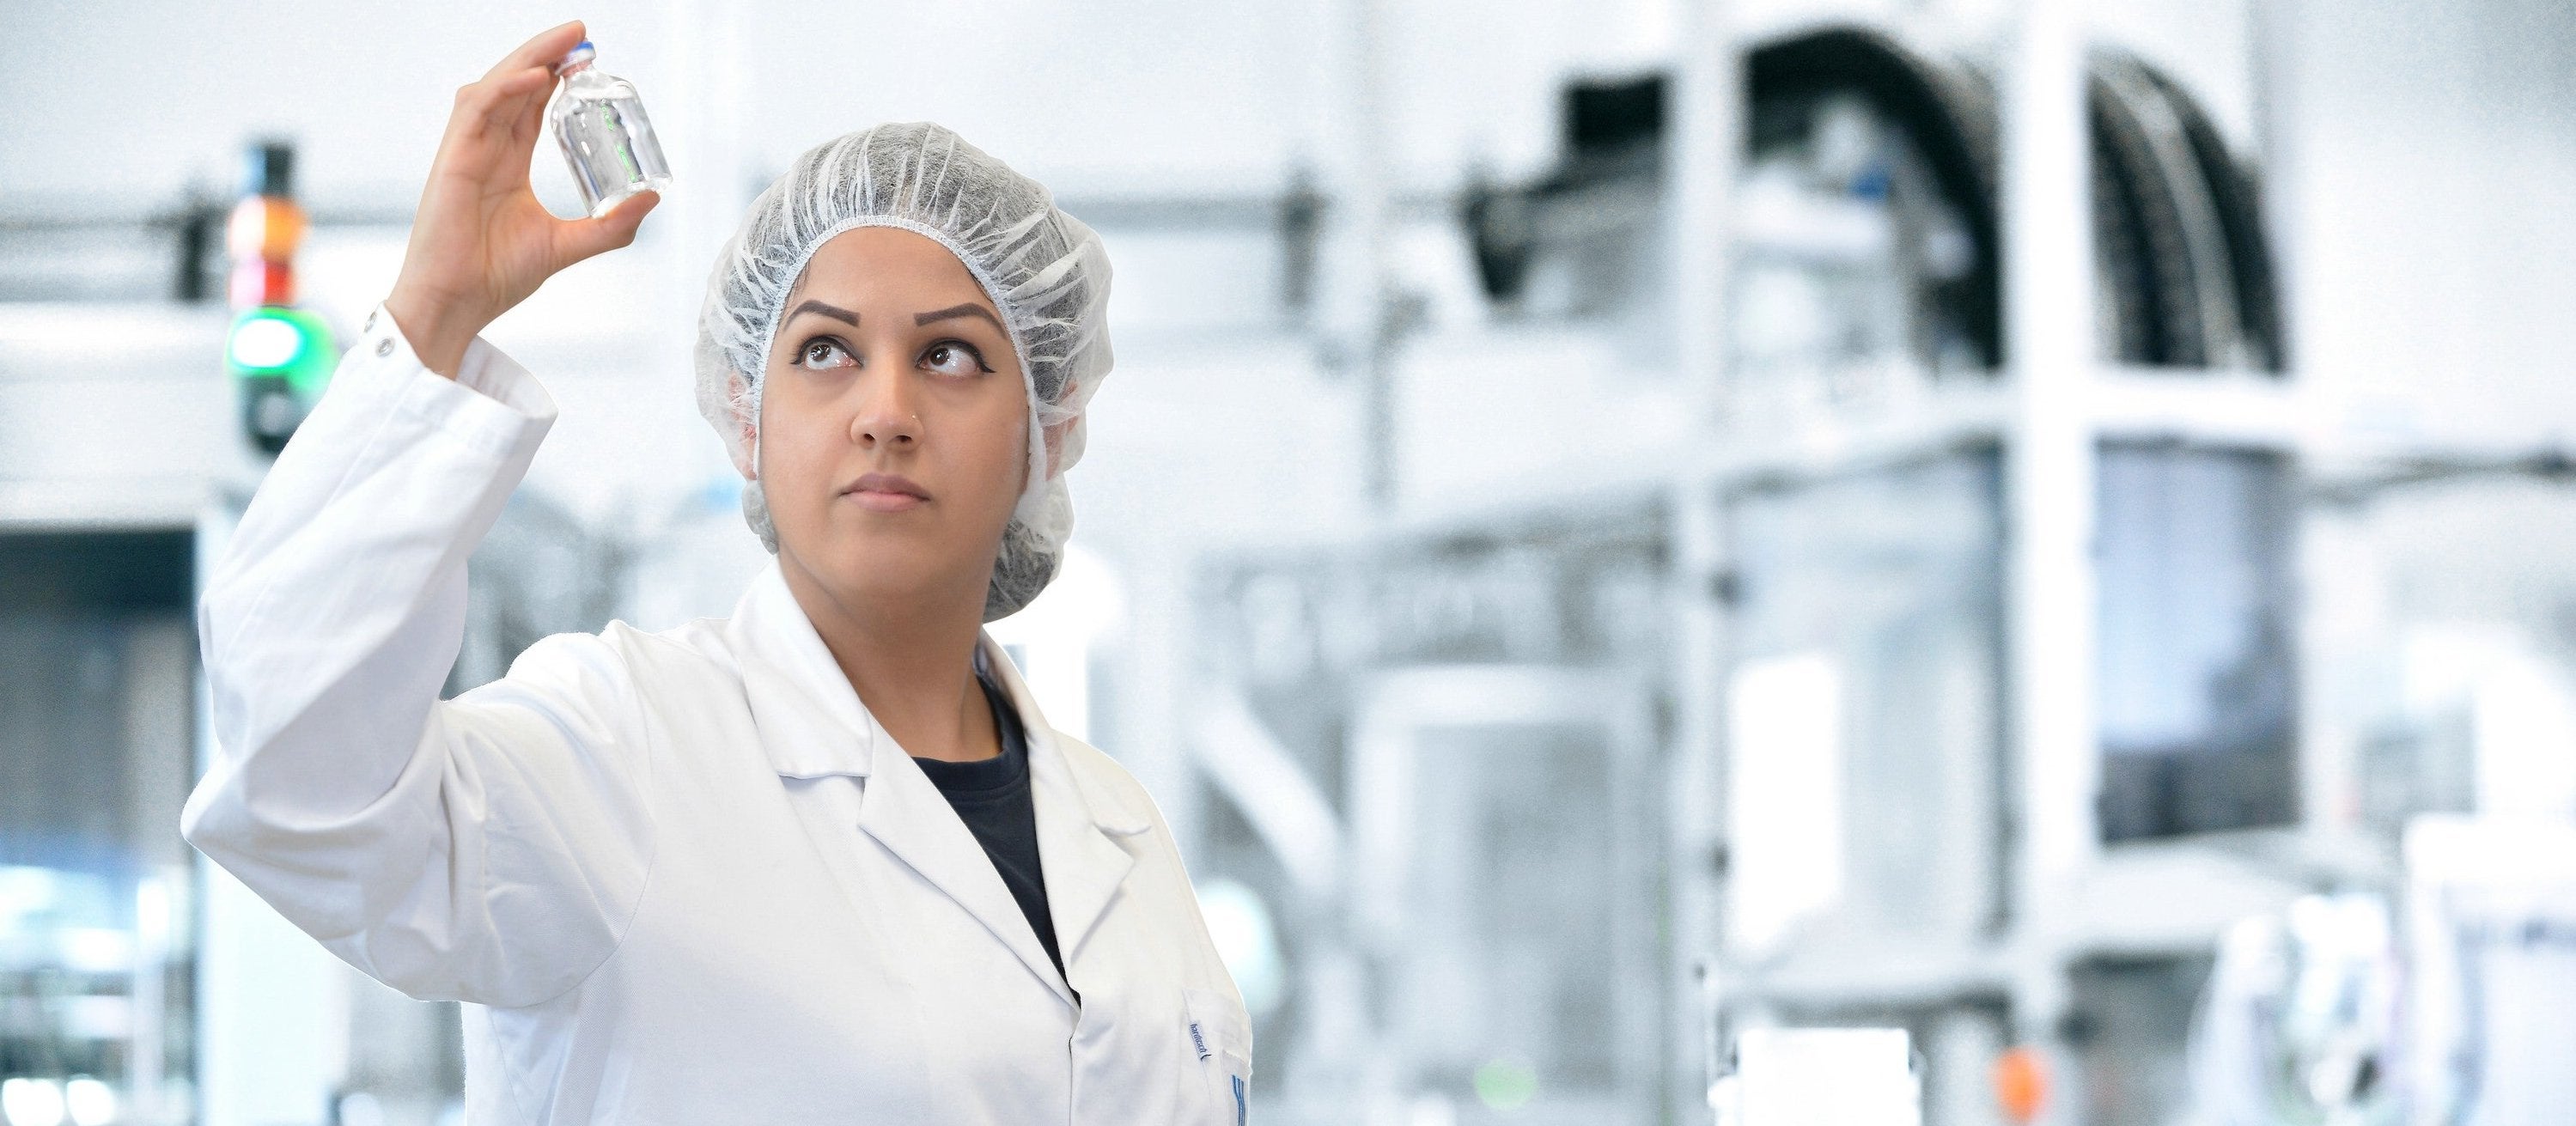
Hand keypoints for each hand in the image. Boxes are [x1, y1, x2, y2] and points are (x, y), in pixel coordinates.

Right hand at [385, 19, 658, 376]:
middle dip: (546, 55)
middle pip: (514, 86)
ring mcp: (466, 152)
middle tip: (582, 34)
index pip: (531, 106)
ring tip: (565, 42)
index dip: (556, 78)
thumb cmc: (495, 277)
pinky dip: (507, 90)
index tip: (588, 60)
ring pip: (495, 88)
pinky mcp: (452, 161)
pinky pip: (478, 111)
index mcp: (506, 165)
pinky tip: (538, 78)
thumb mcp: (567, 245)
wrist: (458, 304)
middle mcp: (484, 150)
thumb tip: (651, 201)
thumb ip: (609, 227)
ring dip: (529, 60)